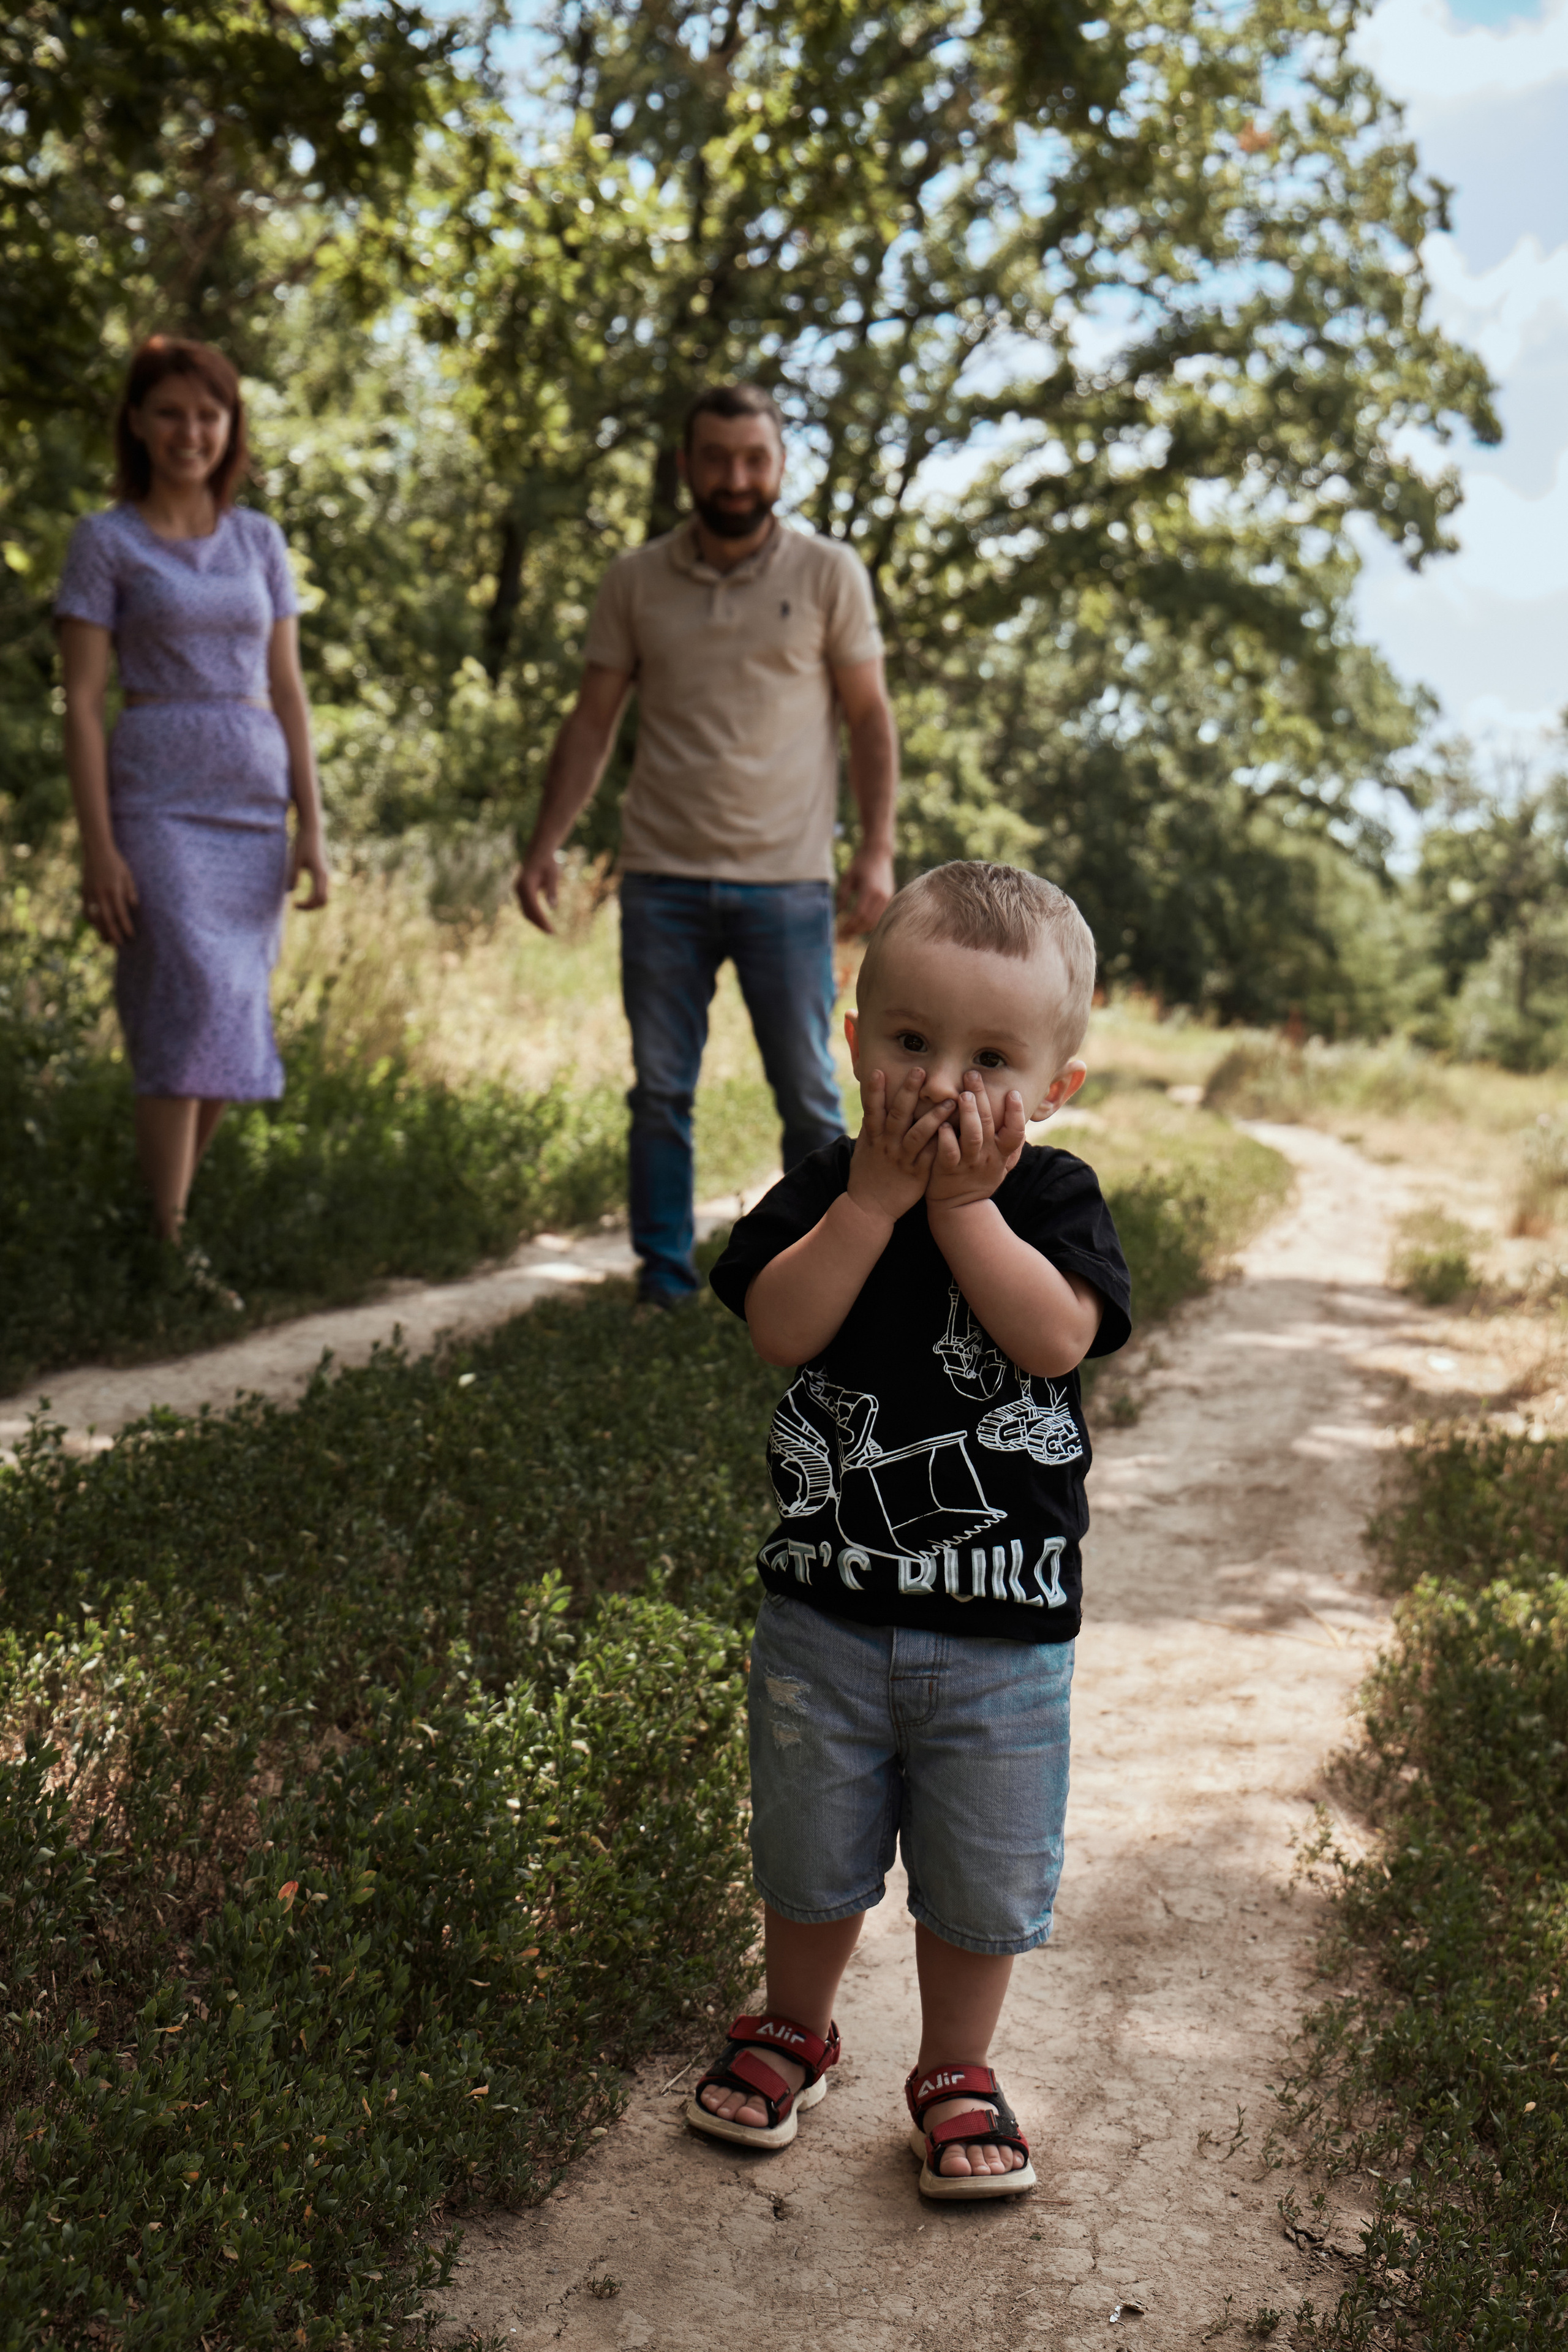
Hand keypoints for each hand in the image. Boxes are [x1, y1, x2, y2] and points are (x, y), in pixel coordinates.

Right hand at [81, 843, 137, 946]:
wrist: (96, 850)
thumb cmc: (116, 863)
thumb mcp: (127, 875)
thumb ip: (130, 892)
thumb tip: (134, 908)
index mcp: (113, 889)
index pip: (120, 913)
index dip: (125, 926)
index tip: (131, 936)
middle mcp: (100, 893)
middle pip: (106, 919)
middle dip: (113, 933)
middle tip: (119, 944)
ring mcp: (90, 893)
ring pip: (94, 917)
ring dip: (100, 930)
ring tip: (107, 940)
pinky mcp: (83, 892)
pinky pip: (86, 910)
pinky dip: (91, 920)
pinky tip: (96, 926)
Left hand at [289, 827, 330, 910]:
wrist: (312, 830)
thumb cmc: (302, 843)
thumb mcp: (295, 859)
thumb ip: (293, 875)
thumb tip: (291, 892)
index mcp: (319, 873)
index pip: (318, 898)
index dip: (307, 905)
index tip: (293, 904)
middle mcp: (326, 875)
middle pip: (324, 901)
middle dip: (311, 907)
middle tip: (296, 906)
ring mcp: (326, 874)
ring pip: (325, 896)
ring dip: (313, 903)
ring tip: (300, 902)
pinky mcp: (323, 872)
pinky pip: (323, 890)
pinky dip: (315, 897)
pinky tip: (304, 894)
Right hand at [514, 843, 561, 934]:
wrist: (538, 852)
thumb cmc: (548, 862)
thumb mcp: (553, 875)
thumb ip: (552, 890)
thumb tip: (554, 907)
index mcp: (526, 885)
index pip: (533, 907)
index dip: (542, 920)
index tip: (551, 929)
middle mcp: (519, 889)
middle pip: (527, 912)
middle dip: (539, 923)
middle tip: (551, 933)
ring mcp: (518, 891)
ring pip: (525, 911)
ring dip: (536, 921)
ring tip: (548, 929)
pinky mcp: (521, 892)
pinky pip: (526, 907)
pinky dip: (533, 915)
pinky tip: (543, 921)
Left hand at [836, 843, 894, 937]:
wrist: (878, 853)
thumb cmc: (860, 863)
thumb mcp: (847, 878)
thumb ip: (842, 896)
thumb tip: (838, 914)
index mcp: (870, 890)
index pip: (858, 915)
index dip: (848, 926)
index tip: (838, 932)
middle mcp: (881, 896)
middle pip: (867, 922)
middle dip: (854, 931)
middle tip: (842, 937)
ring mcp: (887, 898)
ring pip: (874, 922)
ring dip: (861, 929)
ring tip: (849, 932)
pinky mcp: (889, 898)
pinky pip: (879, 917)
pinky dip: (869, 923)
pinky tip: (859, 924)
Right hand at [847, 1066, 952, 1223]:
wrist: (869, 1208)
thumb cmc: (867, 1175)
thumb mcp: (864, 1149)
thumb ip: (871, 1127)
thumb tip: (872, 1102)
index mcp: (873, 1138)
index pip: (872, 1110)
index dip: (875, 1091)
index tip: (878, 1071)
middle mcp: (887, 1146)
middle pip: (897, 1116)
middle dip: (908, 1093)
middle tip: (919, 1071)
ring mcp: (902, 1160)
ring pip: (918, 1135)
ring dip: (934, 1117)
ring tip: (950, 1101)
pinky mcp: (917, 1174)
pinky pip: (931, 1155)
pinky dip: (942, 1142)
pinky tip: (956, 1130)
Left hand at [926, 1075, 1027, 1212]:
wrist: (959, 1209)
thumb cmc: (979, 1179)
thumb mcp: (1002, 1165)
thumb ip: (1011, 1144)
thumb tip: (1024, 1119)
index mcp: (1001, 1154)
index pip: (1016, 1133)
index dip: (1016, 1114)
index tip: (1013, 1092)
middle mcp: (988, 1157)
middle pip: (990, 1125)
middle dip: (983, 1098)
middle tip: (973, 1074)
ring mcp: (968, 1164)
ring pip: (972, 1136)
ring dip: (968, 1114)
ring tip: (963, 1095)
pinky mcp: (947, 1170)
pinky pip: (948, 1153)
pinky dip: (946, 1138)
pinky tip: (942, 1124)